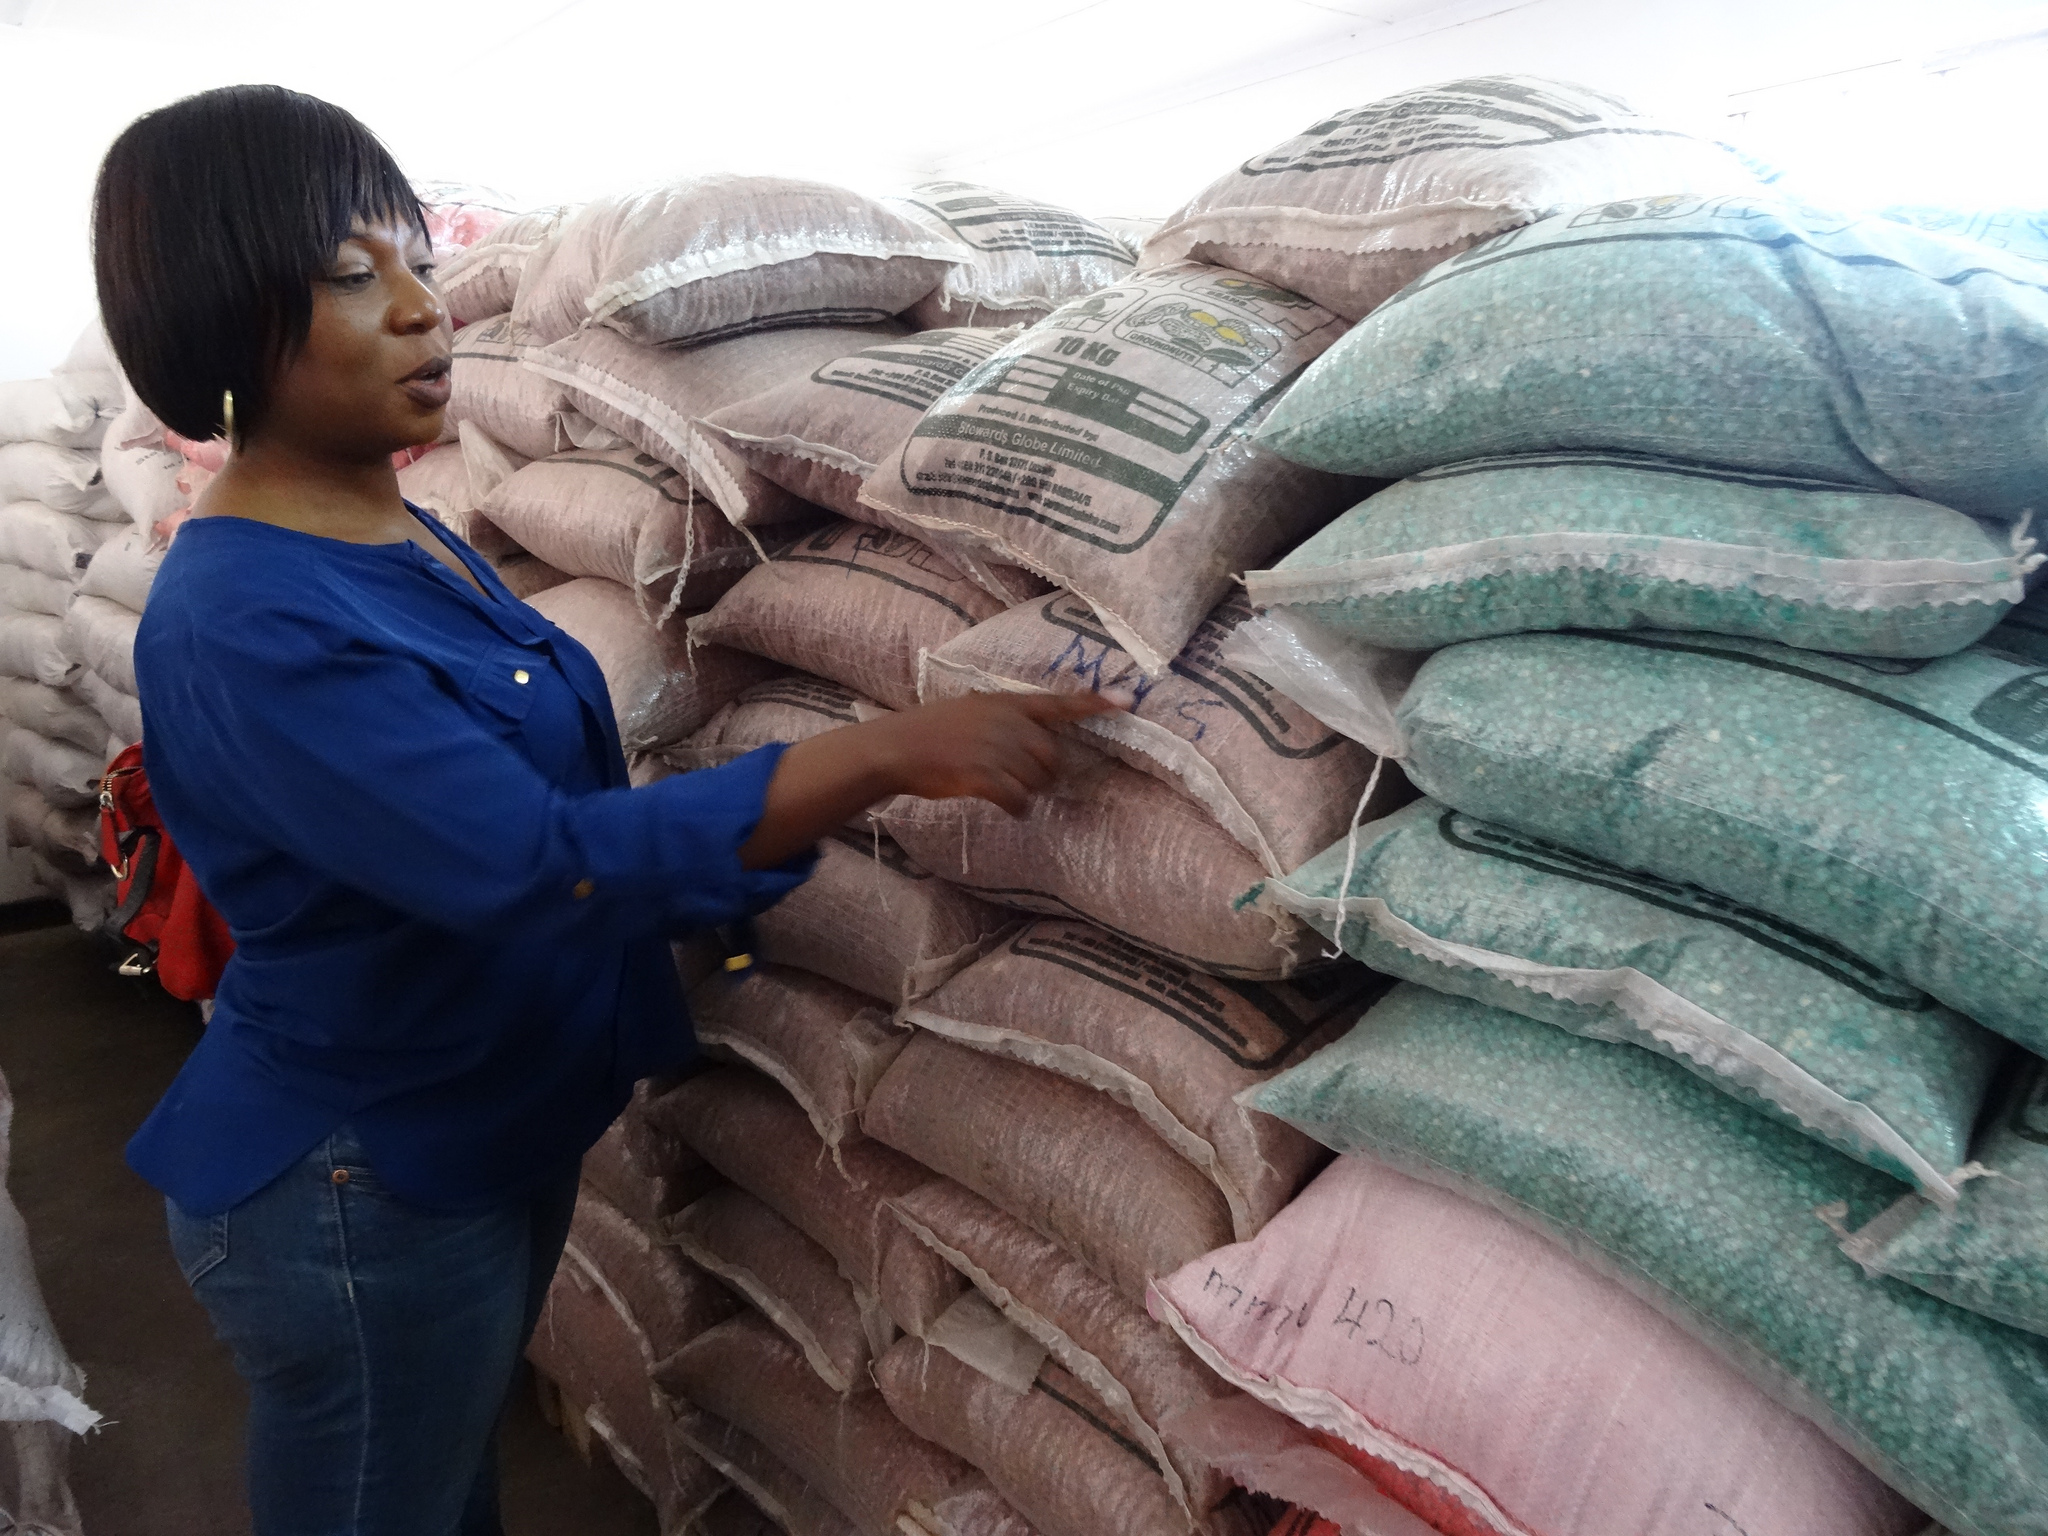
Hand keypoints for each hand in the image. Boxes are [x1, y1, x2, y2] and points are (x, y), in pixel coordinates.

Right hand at [738, 689, 1122, 868]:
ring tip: (1002, 791)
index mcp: (1004, 702)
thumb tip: (1027, 736)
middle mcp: (1007, 722)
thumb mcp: (967, 711)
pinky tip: (1007, 808)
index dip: (1094, 703)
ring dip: (1026, 792)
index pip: (1057, 702)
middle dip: (1042, 773)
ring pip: (1036, 781)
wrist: (895, 747)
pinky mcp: (986, 775)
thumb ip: (999, 718)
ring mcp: (997, 748)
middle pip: (1051, 755)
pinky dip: (1017, 808)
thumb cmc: (927, 732)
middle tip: (1018, 779)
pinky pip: (1019, 800)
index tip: (1128, 701)